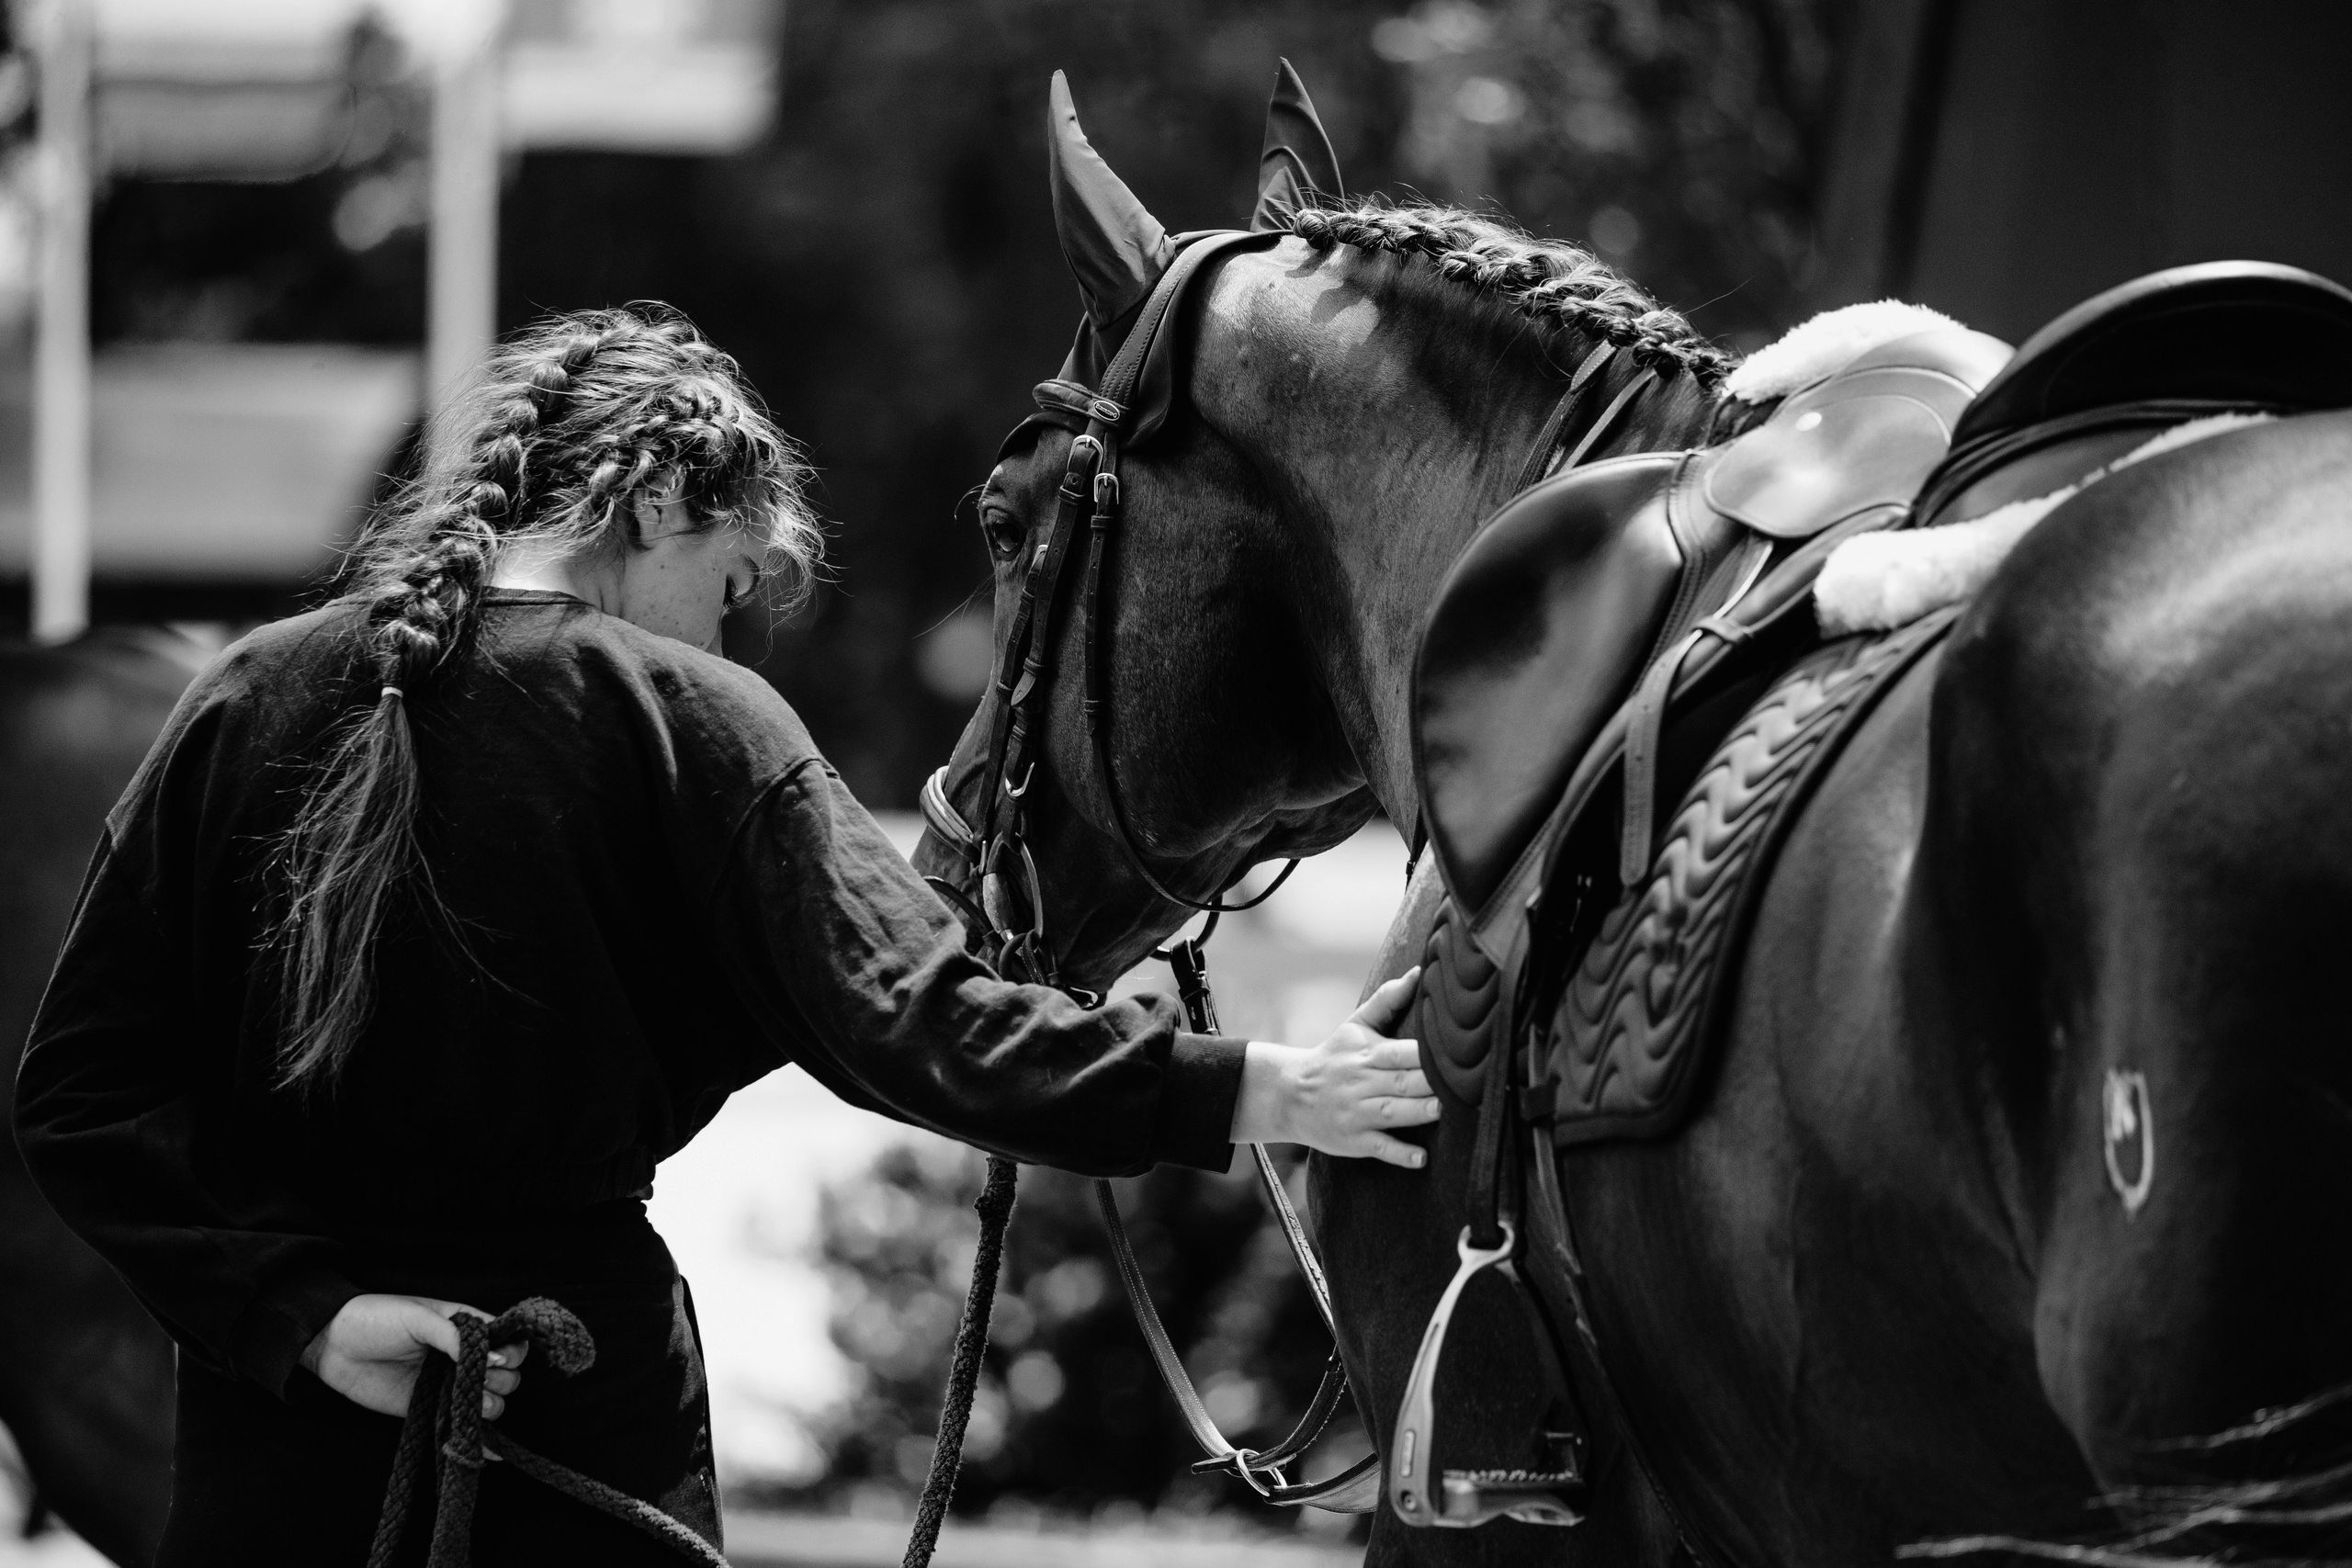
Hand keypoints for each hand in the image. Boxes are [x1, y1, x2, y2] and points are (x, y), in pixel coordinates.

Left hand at [299, 1294, 528, 1419]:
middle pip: (506, 1375)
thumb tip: (497, 1359)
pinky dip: (478, 1441)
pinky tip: (490, 1453)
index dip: (512, 1353)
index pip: (509, 1342)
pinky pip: (459, 1426)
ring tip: (473, 1408)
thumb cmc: (377, 1318)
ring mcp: (446, 1385)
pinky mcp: (427, 1410)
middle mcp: (462, 1358)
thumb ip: (457, 1337)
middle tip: (478, 1384)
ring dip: (490, 1409)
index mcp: (467, 1328)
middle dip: (501, 1383)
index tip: (496, 1361)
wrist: (332, 1345)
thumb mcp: (419, 1317)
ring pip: (489, 1402)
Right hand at [1232, 967, 1438, 1167]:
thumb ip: (1387, 999)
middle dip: (1431, 1084)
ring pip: (1393, 1112)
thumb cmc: (1333, 1056)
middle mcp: (1362, 1083)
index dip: (1428, 1054)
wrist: (1289, 1093)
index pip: (1401, 1052)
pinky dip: (1399, 1154)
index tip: (1457, 1054)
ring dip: (1419, 1112)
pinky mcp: (1353, 1140)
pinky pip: (1379, 1148)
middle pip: (1403, 1082)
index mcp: (1367, 1054)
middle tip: (1466, 1085)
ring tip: (1444, 1111)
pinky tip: (1420, 1159)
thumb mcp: (1355, 1026)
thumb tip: (1418, 973)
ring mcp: (1357, 1113)